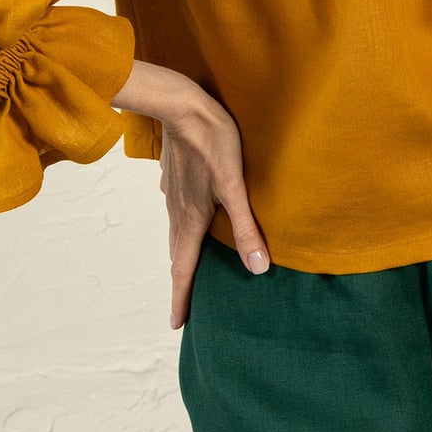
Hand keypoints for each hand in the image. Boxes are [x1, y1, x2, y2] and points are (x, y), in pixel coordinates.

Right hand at [115, 61, 270, 329]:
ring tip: (190, 268)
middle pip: (177, 256)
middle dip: (182, 282)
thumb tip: (258, 269)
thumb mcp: (234, 187)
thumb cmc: (213, 144)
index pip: (184, 270)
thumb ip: (246, 228)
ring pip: (177, 234)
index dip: (182, 299)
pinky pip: (178, 213)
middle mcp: (177, 212)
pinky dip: (183, 229)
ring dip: (182, 255)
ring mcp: (173, 194)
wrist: (182, 106)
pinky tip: (192, 221)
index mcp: (191, 221)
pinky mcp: (175, 177)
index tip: (177, 325)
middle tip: (185, 304)